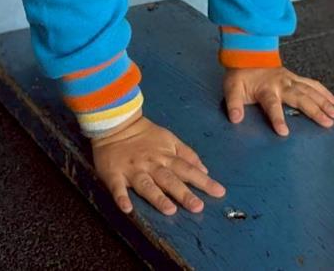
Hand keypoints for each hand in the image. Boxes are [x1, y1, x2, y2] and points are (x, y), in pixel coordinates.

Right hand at [91, 113, 225, 215]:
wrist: (116, 123)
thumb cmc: (145, 134)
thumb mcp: (169, 139)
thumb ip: (187, 154)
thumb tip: (204, 170)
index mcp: (166, 156)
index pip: (188, 170)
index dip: (203, 181)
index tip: (219, 192)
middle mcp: (152, 164)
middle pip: (169, 180)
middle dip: (184, 193)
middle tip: (198, 207)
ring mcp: (133, 170)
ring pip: (146, 185)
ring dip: (157, 197)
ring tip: (169, 210)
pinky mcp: (114, 174)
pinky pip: (117, 187)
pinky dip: (121, 198)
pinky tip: (127, 209)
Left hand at [223, 67, 333, 135]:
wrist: (248, 54)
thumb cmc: (241, 75)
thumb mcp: (231, 88)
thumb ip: (233, 104)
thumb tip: (236, 119)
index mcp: (266, 89)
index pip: (272, 105)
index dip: (278, 118)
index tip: (284, 132)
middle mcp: (281, 84)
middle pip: (300, 98)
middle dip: (314, 111)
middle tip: (327, 123)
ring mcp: (290, 79)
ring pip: (310, 91)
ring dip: (324, 102)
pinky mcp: (295, 78)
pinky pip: (312, 84)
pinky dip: (324, 92)